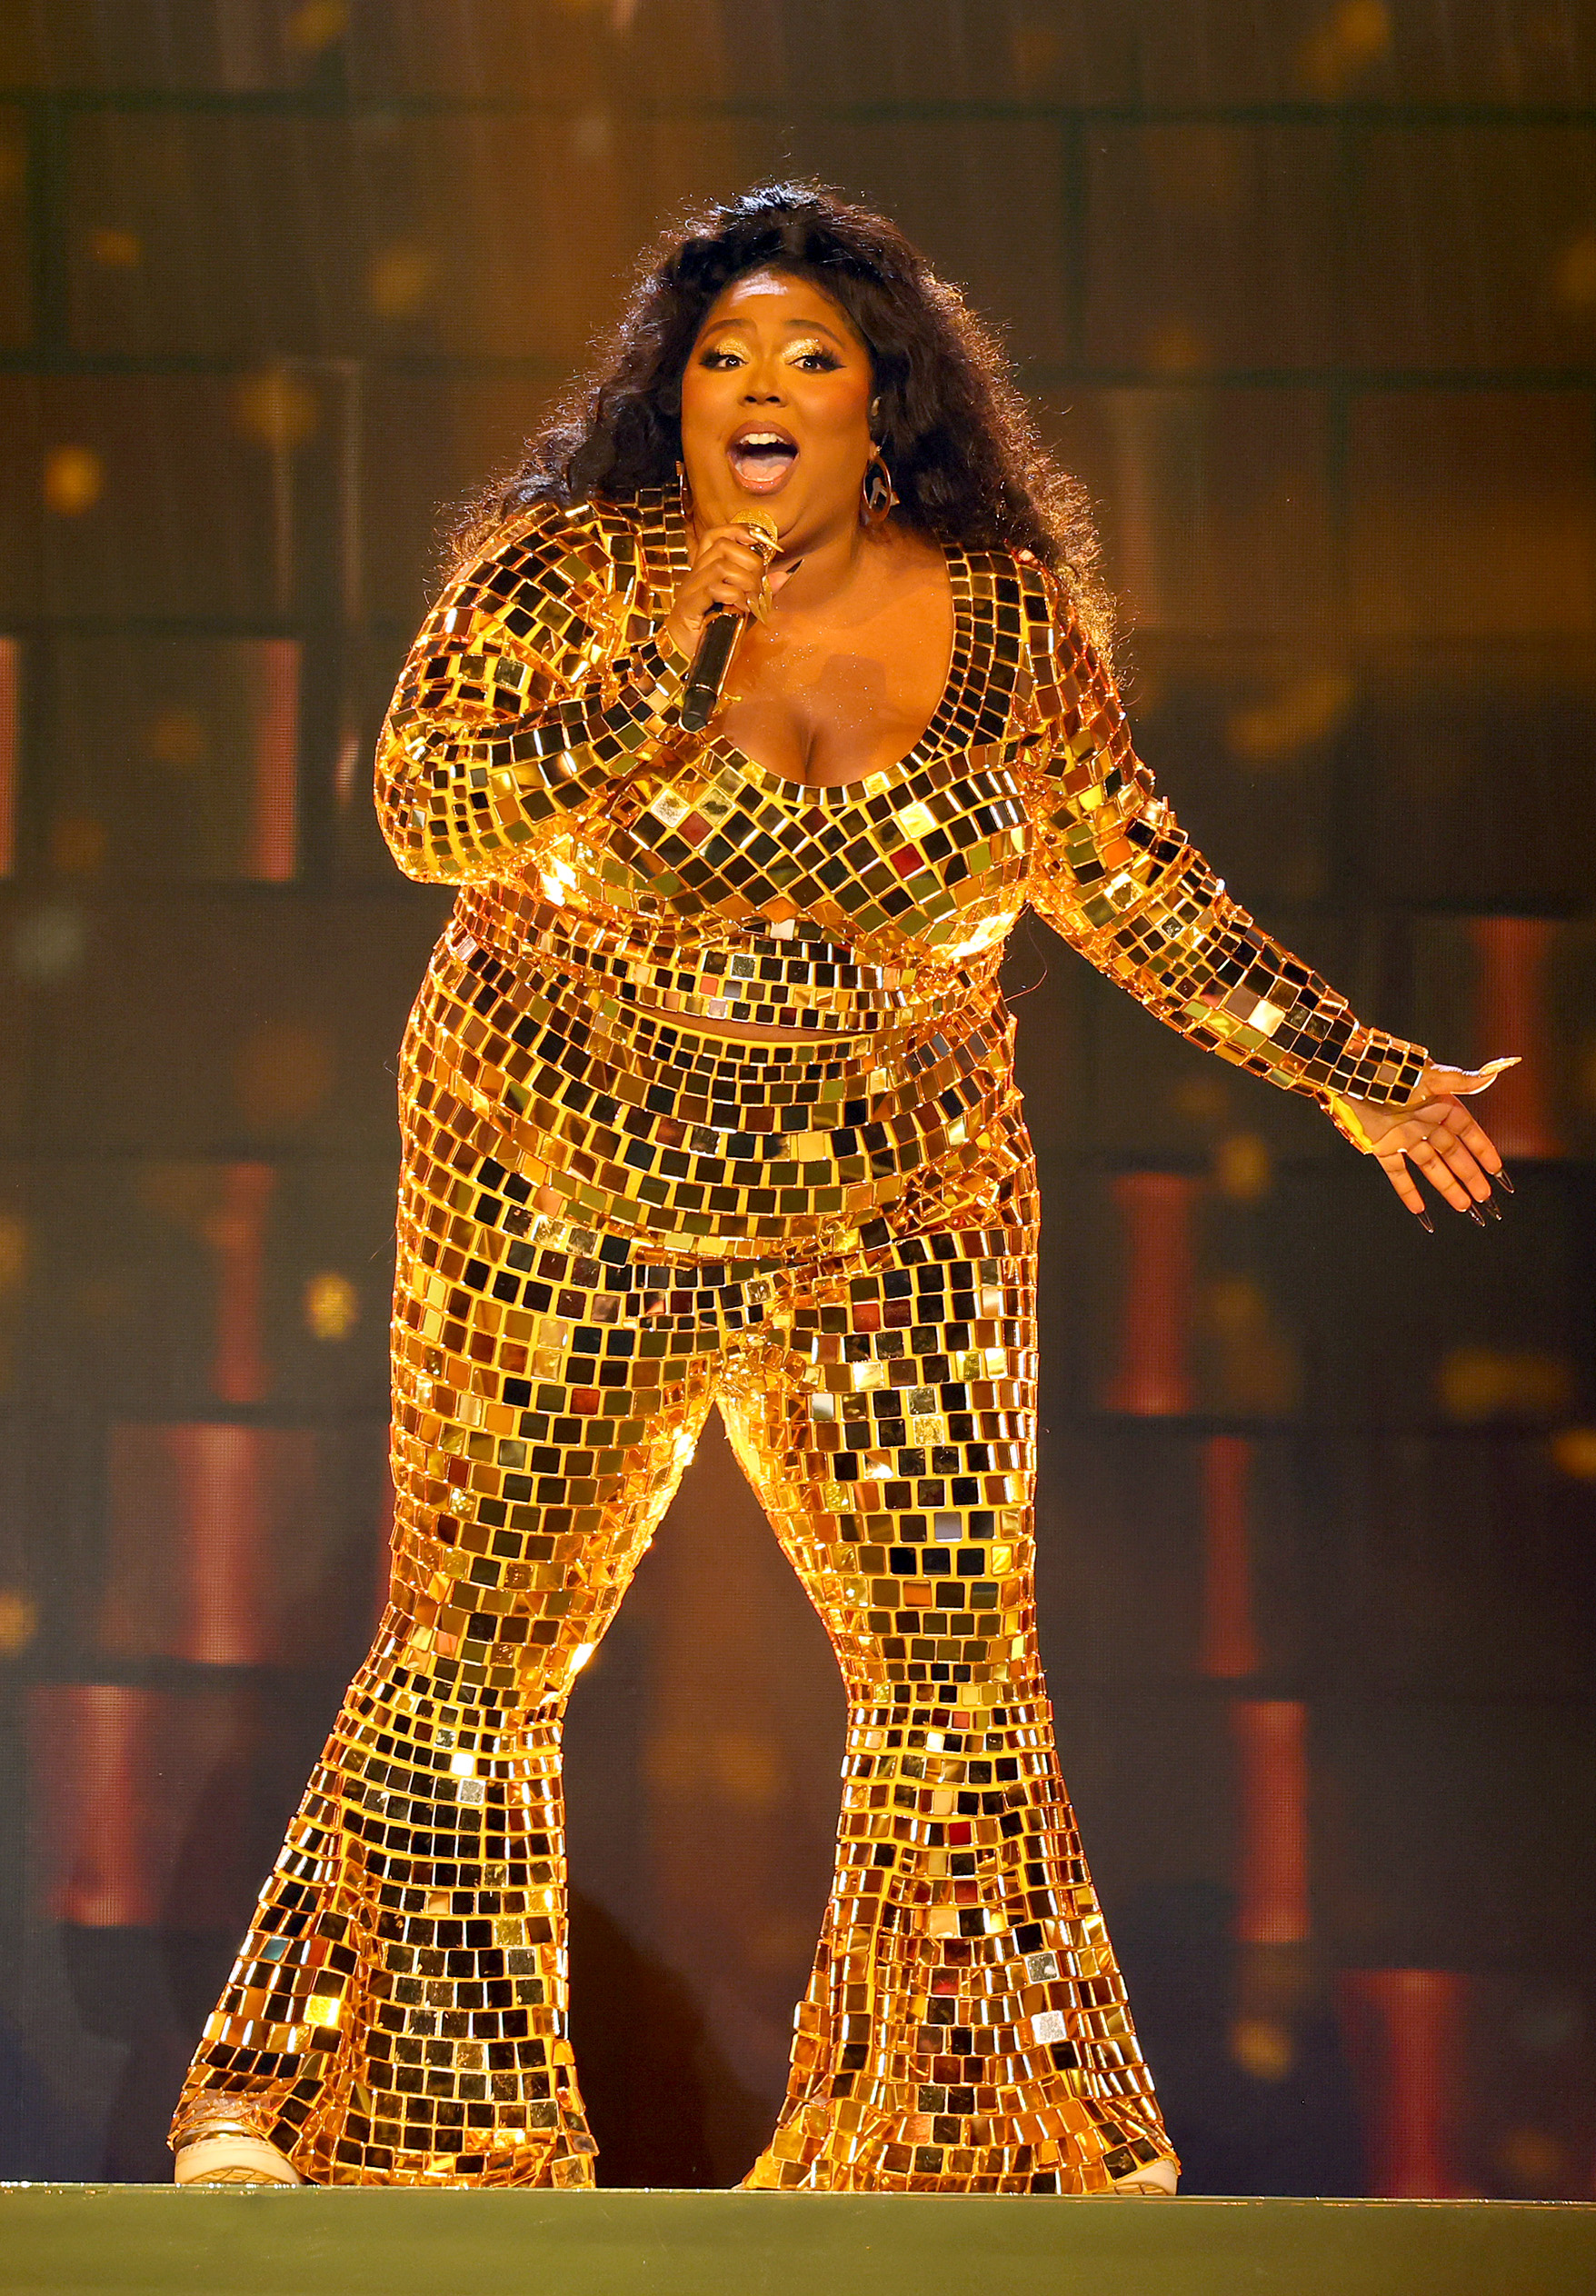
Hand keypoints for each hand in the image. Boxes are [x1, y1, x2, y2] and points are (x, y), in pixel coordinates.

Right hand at [661, 520, 799, 658]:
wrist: (686, 658)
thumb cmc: (713, 631)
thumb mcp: (742, 608)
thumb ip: (760, 591)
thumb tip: (783, 576)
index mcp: (706, 570)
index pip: (716, 535)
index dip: (737, 530)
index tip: (758, 540)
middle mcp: (696, 574)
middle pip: (723, 546)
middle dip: (750, 561)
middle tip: (758, 585)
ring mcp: (691, 589)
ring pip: (721, 566)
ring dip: (745, 581)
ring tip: (752, 600)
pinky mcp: (689, 606)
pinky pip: (715, 589)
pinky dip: (735, 597)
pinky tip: (741, 610)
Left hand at [1334, 1059, 1516, 1228]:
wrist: (1352, 1074)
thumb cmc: (1392, 1070)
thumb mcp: (1431, 1077)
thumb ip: (1462, 1082)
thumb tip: (1494, 1074)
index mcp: (1440, 1105)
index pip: (1468, 1132)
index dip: (1483, 1150)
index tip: (1496, 1170)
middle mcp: (1425, 1122)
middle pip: (1452, 1154)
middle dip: (1469, 1175)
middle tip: (1483, 1196)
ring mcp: (1404, 1136)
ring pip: (1430, 1166)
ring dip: (1446, 1186)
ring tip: (1462, 1206)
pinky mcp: (1382, 1146)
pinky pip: (1398, 1173)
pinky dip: (1407, 1191)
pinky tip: (1418, 1209)